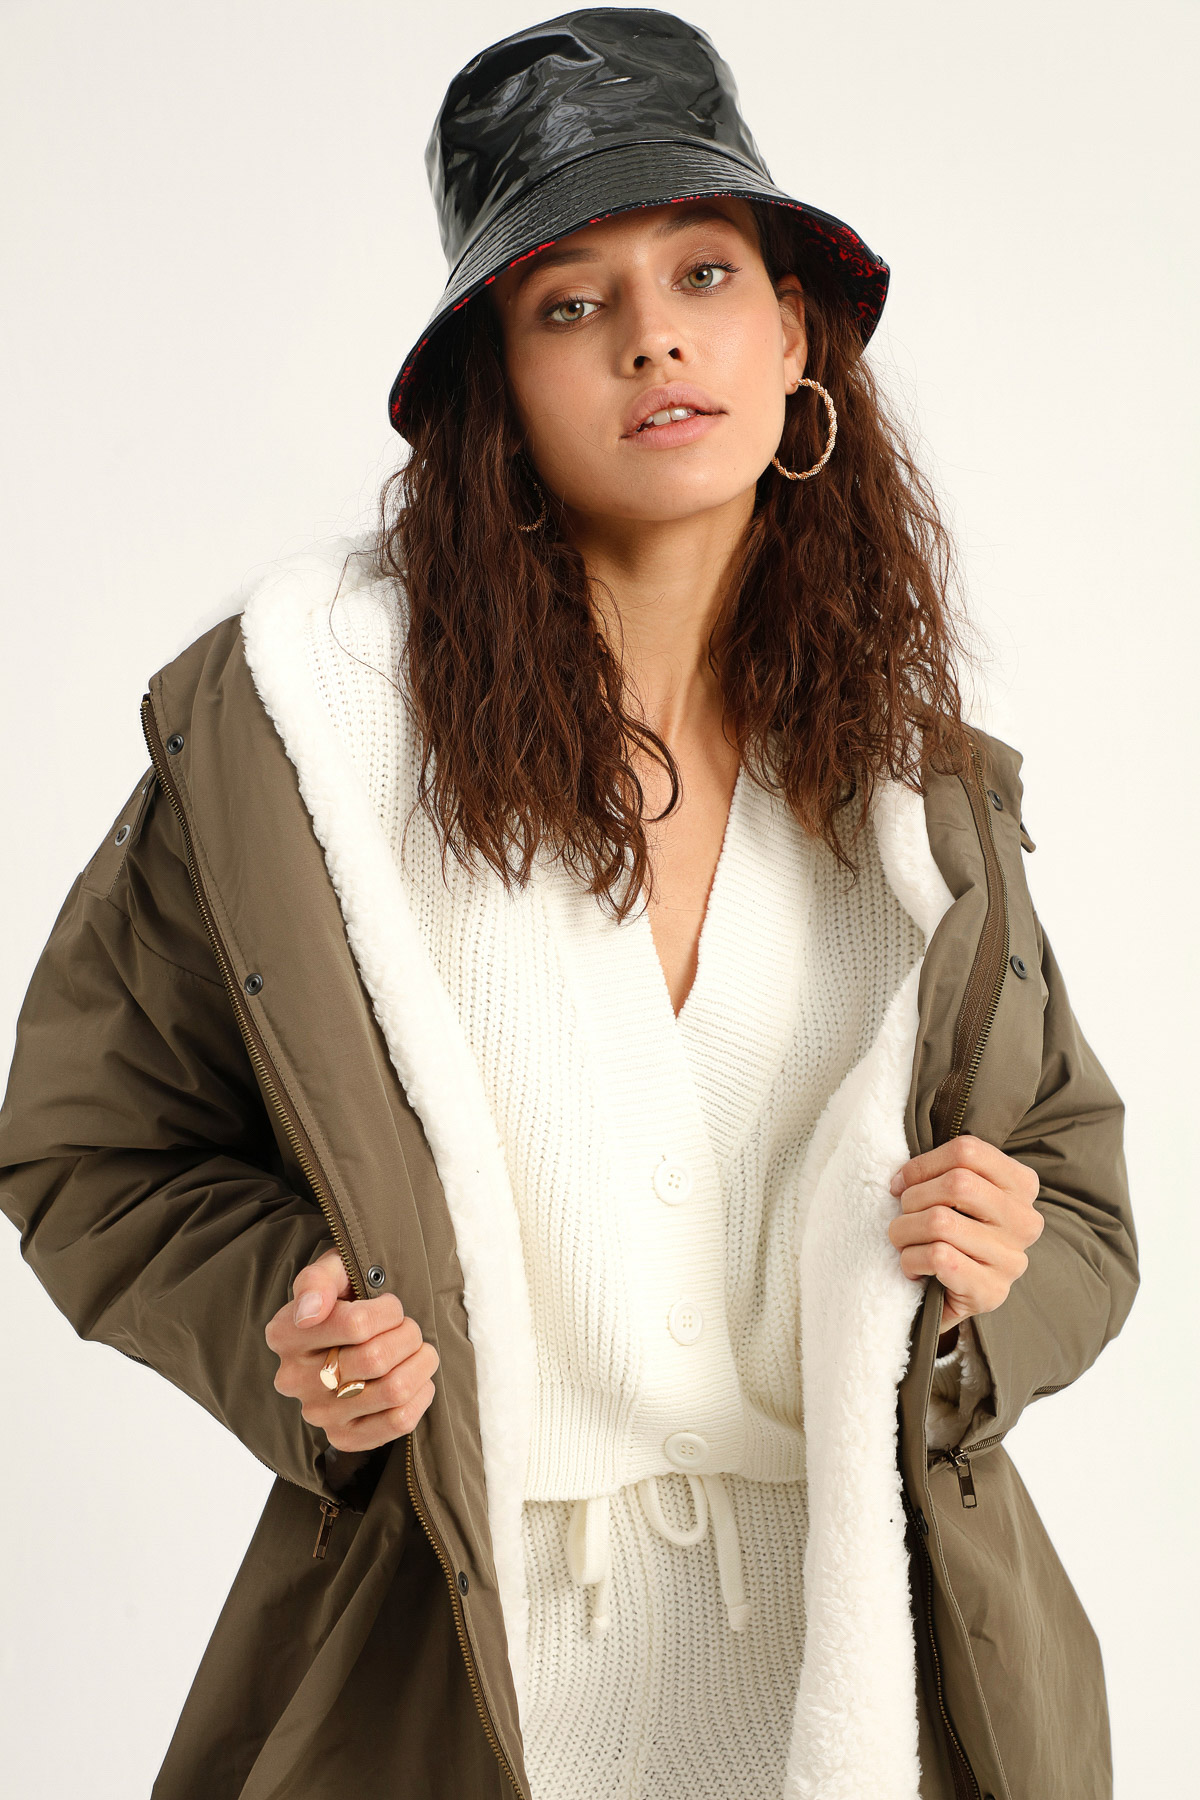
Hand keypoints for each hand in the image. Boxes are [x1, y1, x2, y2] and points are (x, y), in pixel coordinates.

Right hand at [265, 1247, 439, 1451]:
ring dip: (420, 1364)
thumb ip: (318, 1280)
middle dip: (407, 1335)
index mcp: (285, 1334)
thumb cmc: (344, 1297)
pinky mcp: (343, 1437)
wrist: (349, 1337)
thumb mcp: (332, 1271)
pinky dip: (420, 1396)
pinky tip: (417, 1380)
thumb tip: (310, 1311)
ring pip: (393, 1390)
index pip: (356, 1324)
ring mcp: (318, 1413)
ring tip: (418, 1350)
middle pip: (377, 1359)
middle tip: (408, 1327)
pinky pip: (398, 1422)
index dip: (388, 1311)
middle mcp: (294, 1379)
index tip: (390, 1306)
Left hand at [887, 1134, 1043, 1338]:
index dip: (923, 1164)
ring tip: (903, 1242)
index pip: (968, 1151)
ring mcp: (1012, 1259)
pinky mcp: (992, 1291)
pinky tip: (914, 1268)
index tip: (902, 1183)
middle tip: (902, 1216)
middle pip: (956, 1184)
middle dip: (913, 1198)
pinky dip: (911, 1260)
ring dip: (904, 1232)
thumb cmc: (952, 1234)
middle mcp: (1025, 1220)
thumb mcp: (955, 1194)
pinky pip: (938, 1258)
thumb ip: (942, 1172)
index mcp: (1022, 1185)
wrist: (956, 1297)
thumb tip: (901, 1178)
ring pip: (940, 1222)